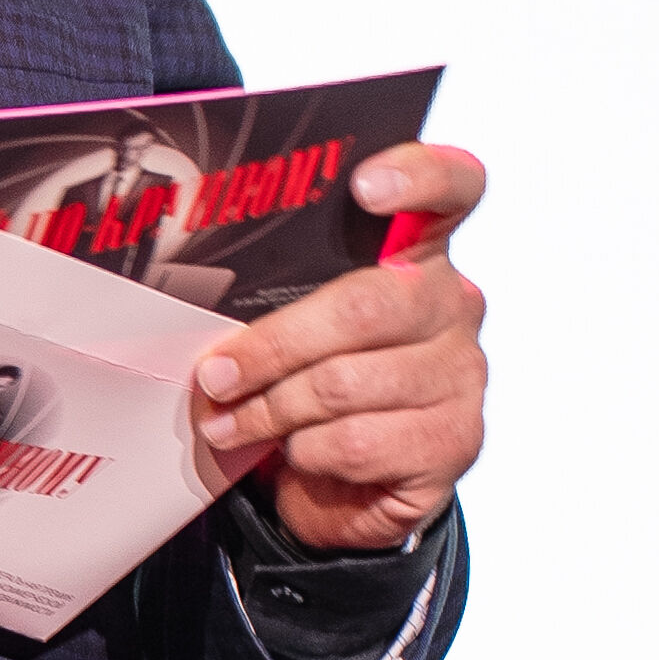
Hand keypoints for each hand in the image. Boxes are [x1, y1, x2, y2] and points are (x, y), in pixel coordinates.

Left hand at [191, 142, 487, 552]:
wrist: (349, 482)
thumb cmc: (311, 378)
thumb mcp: (292, 319)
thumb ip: (274, 290)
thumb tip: (196, 290)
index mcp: (417, 249)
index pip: (450, 186)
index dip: (417, 177)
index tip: (364, 185)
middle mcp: (453, 301)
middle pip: (364, 304)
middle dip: (273, 345)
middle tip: (215, 374)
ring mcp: (461, 372)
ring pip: (347, 383)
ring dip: (272, 409)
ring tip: (228, 423)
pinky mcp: (455, 439)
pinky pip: (359, 441)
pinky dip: (309, 451)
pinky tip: (295, 451)